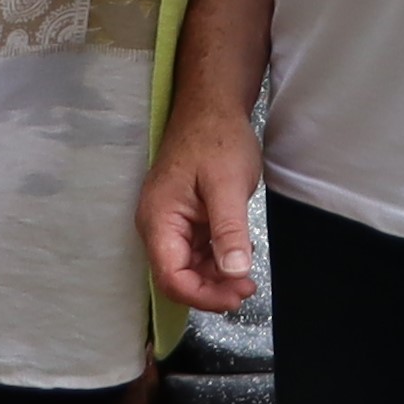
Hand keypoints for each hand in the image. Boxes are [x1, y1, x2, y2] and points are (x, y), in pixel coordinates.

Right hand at [142, 108, 264, 311]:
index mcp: (159, 219)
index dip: (203, 296)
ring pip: (187, 267)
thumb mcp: (227, 186)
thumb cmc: (216, 138)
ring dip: (215, 278)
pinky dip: (215, 261)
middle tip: (246, 288)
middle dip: (211, 290)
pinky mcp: (183, 218)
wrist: (212, 107)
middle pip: (177, 277)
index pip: (171, 277)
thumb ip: (229, 232)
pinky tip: (237, 256)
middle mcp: (157, 226)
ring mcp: (169, 223)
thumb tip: (234, 273)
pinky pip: (195, 251)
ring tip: (246, 277)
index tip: (236, 296)